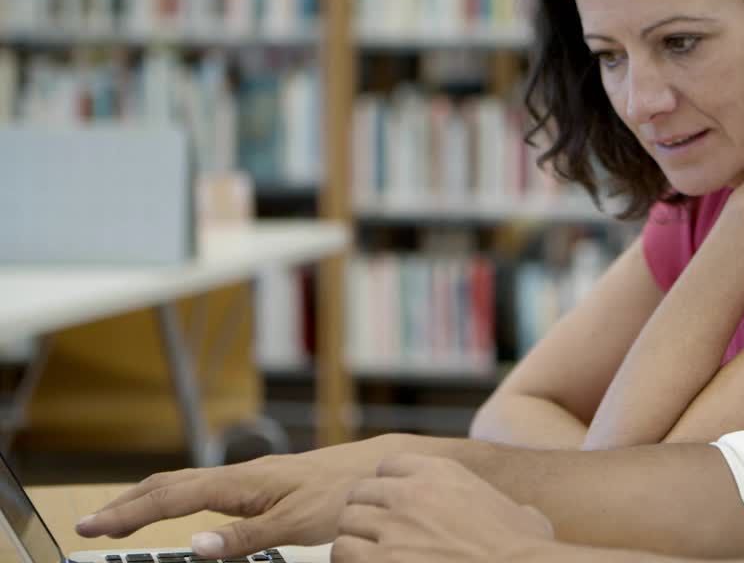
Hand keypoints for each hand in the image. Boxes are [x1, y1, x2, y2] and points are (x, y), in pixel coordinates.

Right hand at [74, 435, 411, 557]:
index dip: (130, 513)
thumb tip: (193, 547)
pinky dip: (178, 495)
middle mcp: (242, 475)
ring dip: (149, 497)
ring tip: (119, 515)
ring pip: (188, 482)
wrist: (380, 468)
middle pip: (171, 484)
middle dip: (128, 504)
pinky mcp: (263, 482)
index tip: (93, 526)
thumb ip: (245, 538)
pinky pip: (208, 486)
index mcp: (243, 482)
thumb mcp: (296, 523)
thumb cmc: (344, 493)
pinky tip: (176, 505)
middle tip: (91, 525)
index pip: (173, 497)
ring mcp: (252, 476)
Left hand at [333, 454, 553, 562]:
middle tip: (377, 538)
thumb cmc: (526, 553)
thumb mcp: (522, 516)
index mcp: (443, 474)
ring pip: (347, 523)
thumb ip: (507, 507)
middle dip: (366, 515)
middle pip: (361, 493)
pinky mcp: (378, 561)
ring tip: (369, 558)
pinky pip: (343, 553)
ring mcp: (392, 527)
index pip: (390, 466)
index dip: (389, 488)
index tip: (393, 509)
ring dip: (355, 541)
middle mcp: (412, 494)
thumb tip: (524, 516)